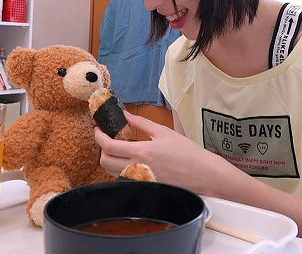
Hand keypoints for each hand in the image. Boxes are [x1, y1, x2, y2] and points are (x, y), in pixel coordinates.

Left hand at [94, 112, 221, 193]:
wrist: (202, 174)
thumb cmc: (187, 152)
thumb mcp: (163, 132)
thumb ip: (141, 123)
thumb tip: (124, 114)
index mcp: (141, 152)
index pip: (108, 146)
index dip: (98, 136)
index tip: (98, 129)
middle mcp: (137, 169)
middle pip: (105, 161)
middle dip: (102, 148)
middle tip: (108, 138)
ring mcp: (140, 180)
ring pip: (112, 172)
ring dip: (110, 159)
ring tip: (120, 147)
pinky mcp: (144, 187)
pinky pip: (124, 178)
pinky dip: (122, 168)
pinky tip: (132, 159)